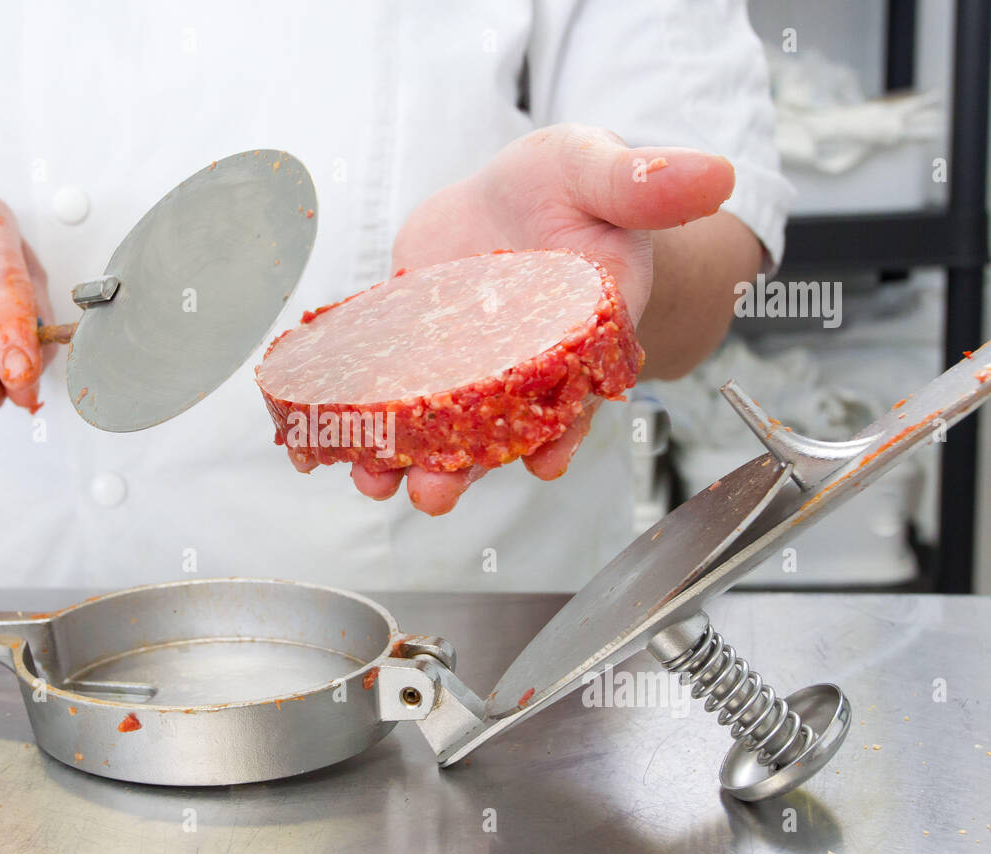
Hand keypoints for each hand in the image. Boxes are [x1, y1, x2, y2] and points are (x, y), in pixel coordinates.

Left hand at [341, 123, 734, 513]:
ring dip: (405, 457)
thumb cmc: (571, 191)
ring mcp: (461, 363)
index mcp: (578, 334)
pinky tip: (324, 435)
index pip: (578, 392)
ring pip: (436, 423)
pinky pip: (384, 387)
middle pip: (496, 428)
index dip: (563, 430)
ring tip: (373, 479)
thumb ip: (646, 181)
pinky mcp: (412, 348)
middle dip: (466, 466)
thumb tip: (714, 173)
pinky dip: (356, 412)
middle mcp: (519, 365)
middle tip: (435, 494)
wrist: (515, 195)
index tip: (544, 462)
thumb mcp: (603, 172)